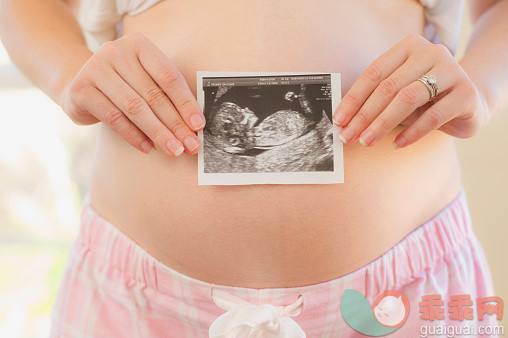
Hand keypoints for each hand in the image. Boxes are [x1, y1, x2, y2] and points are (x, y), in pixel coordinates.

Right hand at [59, 32, 204, 155]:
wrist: (80, 84)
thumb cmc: (124, 84)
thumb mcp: (145, 79)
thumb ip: (167, 95)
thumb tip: (194, 125)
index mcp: (139, 44)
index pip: (169, 76)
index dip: (186, 103)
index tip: (199, 126)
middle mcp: (116, 51)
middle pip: (153, 94)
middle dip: (175, 124)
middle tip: (190, 145)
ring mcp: (96, 68)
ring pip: (135, 108)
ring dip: (158, 133)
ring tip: (173, 150)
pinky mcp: (82, 90)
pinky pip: (114, 118)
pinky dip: (134, 136)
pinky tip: (149, 148)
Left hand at [332, 34, 489, 148]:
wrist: (471, 100)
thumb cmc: (426, 98)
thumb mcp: (399, 93)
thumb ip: (377, 100)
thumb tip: (346, 122)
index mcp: (408, 47)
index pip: (373, 73)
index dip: (353, 99)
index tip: (339, 120)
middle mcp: (431, 53)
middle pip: (389, 87)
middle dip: (364, 115)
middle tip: (348, 136)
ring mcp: (452, 70)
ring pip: (408, 99)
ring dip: (383, 124)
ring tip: (367, 141)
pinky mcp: (466, 93)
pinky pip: (433, 116)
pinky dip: (411, 132)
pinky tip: (397, 144)